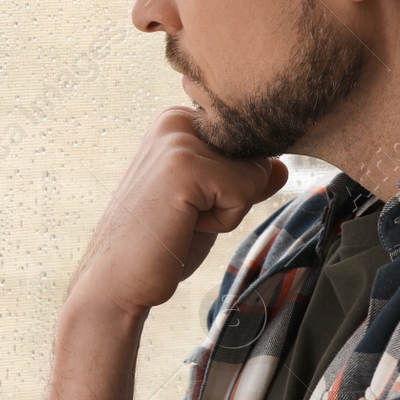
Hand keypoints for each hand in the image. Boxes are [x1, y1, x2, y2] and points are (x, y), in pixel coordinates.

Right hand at [69, 106, 287, 316]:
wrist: (118, 279)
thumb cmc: (159, 242)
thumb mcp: (209, 203)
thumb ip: (242, 180)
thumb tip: (282, 168)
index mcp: (179, 120)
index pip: (250, 145)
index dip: (232, 186)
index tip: (189, 202)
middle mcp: (177, 119)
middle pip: (257, 157)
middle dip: (232, 197)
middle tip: (185, 215)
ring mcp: (178, 140)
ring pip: (255, 174)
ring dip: (227, 211)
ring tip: (183, 220)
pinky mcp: (184, 165)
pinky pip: (244, 192)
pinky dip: (223, 221)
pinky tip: (184, 224)